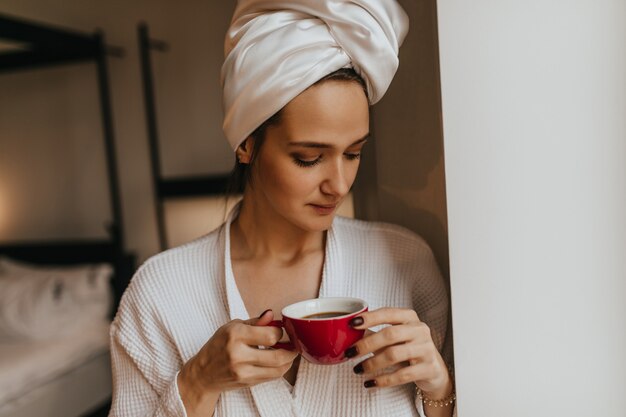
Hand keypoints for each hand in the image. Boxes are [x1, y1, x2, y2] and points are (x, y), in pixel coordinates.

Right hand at [179, 310, 297, 401]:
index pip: (270, 335)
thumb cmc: (218, 346)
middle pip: (278, 355)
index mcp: (235, 335)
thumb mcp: (232, 326)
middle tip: (294, 343)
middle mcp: (238, 354)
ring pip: (278, 369)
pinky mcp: (247, 383)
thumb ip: (255, 322)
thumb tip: (272, 314)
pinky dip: (281, 369)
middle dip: (291, 349)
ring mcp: (243, 371)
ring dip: (289, 360)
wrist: (203, 373)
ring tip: (290, 352)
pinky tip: (281, 362)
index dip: (281, 332)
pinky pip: (272, 377)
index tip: (280, 330)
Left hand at [345, 308, 451, 397]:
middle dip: (366, 344)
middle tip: (350, 352)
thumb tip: (348, 334)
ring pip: (394, 355)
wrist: (434, 370)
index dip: (369, 318)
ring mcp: (426, 349)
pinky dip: (383, 380)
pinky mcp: (429, 368)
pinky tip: (370, 383)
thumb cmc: (408, 348)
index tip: (352, 324)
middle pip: (390, 334)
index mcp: (409, 317)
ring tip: (358, 369)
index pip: (388, 313)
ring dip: (372, 363)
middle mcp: (420, 330)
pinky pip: (402, 375)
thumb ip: (374, 333)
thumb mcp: (394, 337)